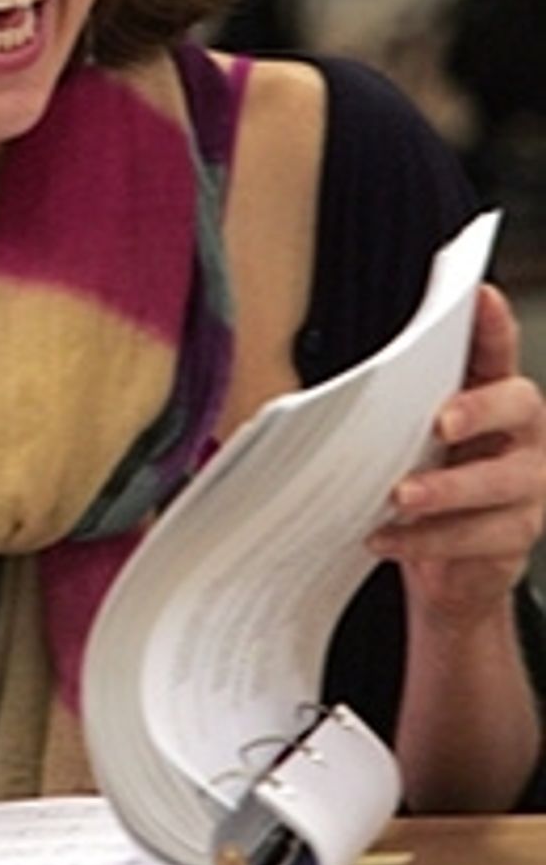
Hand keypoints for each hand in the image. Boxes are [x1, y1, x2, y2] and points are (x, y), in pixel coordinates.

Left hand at [370, 284, 545, 623]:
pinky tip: (387, 536)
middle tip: (441, 422)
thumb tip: (338, 392)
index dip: (493, 324)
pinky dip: (426, 540)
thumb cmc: (429, 482)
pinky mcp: (517, 536)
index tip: (479, 297)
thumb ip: (397, 409)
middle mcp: (524, 435)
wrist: (452, 568)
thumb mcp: (412, 438)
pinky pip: (476, 537)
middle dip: (479, 409)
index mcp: (496, 396)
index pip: (499, 350)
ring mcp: (529, 486)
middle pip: (519, 406)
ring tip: (400, 497)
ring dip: (445, 489)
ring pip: (497, 483)